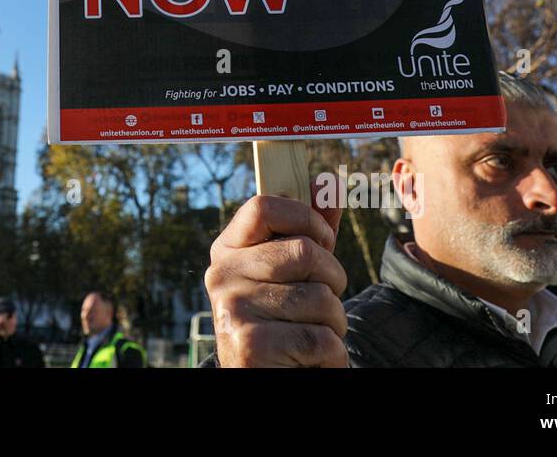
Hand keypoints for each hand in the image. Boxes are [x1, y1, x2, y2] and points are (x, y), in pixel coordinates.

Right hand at [205, 194, 347, 367]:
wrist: (261, 375)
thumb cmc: (284, 319)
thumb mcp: (293, 272)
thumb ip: (310, 229)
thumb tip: (330, 182)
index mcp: (228, 250)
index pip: (264, 207)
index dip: (306, 218)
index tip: (323, 241)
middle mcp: (222, 275)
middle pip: (304, 252)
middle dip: (333, 279)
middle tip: (323, 302)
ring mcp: (232, 309)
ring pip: (320, 298)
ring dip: (335, 323)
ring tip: (313, 334)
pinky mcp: (249, 346)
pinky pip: (320, 339)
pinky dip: (331, 354)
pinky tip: (309, 359)